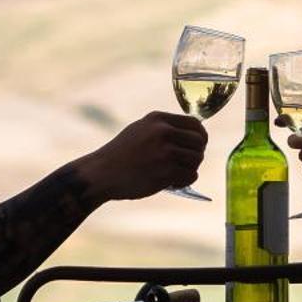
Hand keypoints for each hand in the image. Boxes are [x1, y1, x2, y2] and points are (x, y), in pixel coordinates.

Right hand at [80, 111, 207, 199]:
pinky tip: (171, 183)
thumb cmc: (121, 154)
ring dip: (190, 169)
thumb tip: (195, 135)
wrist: (101, 173)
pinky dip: (184, 181)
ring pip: (197, 159)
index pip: (194, 124)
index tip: (197, 146)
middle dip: (196, 155)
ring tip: (175, 174)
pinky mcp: (165, 171)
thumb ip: (164, 129)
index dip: (200, 137)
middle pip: (199, 142)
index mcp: (157, 119)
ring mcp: (165, 151)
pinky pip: (191, 175)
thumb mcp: (141, 130)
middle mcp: (163, 131)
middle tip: (185, 164)